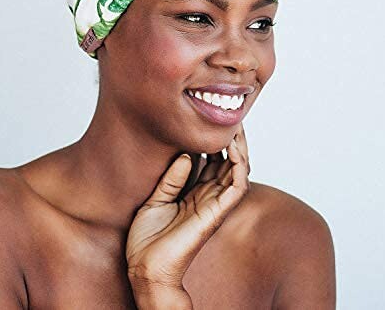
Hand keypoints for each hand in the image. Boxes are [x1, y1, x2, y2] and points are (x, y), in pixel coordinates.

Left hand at [126, 123, 250, 292]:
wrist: (145, 266)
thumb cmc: (148, 239)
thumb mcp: (156, 198)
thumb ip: (172, 177)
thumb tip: (188, 154)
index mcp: (194, 193)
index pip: (212, 162)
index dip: (215, 141)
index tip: (211, 121)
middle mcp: (208, 197)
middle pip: (228, 163)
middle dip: (232, 140)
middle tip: (230, 118)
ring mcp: (214, 205)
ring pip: (237, 171)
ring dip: (239, 148)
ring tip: (236, 126)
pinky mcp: (216, 213)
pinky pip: (236, 187)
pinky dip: (239, 166)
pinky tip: (234, 148)